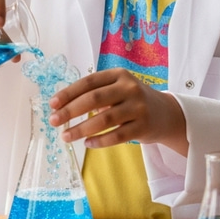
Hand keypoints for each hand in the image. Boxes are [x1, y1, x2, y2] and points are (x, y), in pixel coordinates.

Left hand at [48, 69, 188, 155]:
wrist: (167, 114)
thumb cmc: (134, 100)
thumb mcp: (119, 88)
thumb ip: (96, 93)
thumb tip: (62, 106)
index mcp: (119, 75)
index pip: (89, 82)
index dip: (69, 93)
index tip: (52, 104)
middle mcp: (130, 88)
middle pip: (94, 99)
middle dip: (70, 111)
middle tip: (54, 121)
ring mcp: (138, 108)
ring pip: (104, 120)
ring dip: (81, 129)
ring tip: (66, 136)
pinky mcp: (143, 127)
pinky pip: (116, 136)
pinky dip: (99, 141)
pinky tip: (88, 144)